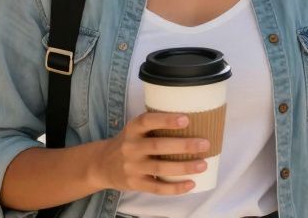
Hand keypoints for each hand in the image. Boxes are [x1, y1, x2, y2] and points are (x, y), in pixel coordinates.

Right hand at [95, 111, 210, 195]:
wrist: (102, 165)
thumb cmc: (129, 142)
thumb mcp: (135, 129)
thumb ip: (155, 125)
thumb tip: (194, 120)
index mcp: (132, 129)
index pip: (147, 121)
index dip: (166, 120)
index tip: (186, 119)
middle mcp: (131, 147)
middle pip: (158, 146)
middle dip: (184, 145)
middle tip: (205, 144)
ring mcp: (132, 167)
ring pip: (160, 168)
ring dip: (184, 167)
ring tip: (203, 165)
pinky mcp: (135, 184)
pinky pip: (157, 188)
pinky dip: (175, 188)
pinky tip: (191, 184)